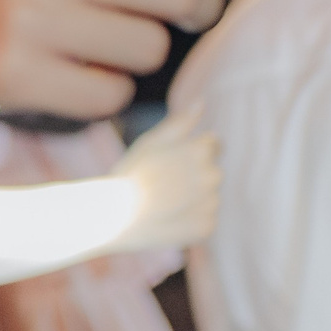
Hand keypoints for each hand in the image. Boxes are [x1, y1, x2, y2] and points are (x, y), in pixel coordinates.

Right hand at [103, 107, 221, 253]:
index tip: (172, 162)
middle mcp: (213, 176)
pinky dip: (190, 220)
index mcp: (202, 150)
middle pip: (211, 172)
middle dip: (193, 175)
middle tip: (164, 184)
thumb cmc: (131, 174)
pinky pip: (204, 220)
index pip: (214, 144)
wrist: (116, 217)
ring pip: (208, 197)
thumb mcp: (151, 140)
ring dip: (192, 199)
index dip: (192, 151)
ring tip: (163, 203)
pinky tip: (168, 219)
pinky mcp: (206, 227)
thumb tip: (202, 102)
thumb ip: (181, 122)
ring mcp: (211, 203)